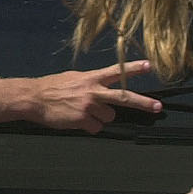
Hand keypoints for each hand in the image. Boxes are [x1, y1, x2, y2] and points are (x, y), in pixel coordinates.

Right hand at [30, 60, 162, 132]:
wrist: (34, 98)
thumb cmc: (52, 87)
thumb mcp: (74, 78)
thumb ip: (91, 83)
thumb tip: (102, 90)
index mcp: (91, 78)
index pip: (117, 71)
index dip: (133, 69)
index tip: (149, 66)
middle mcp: (93, 90)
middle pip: (124, 97)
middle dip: (143, 102)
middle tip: (158, 107)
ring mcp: (88, 105)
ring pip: (108, 117)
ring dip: (99, 117)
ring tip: (82, 112)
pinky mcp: (82, 119)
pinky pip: (96, 128)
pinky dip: (88, 126)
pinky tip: (76, 120)